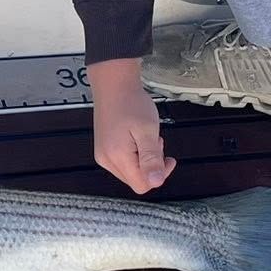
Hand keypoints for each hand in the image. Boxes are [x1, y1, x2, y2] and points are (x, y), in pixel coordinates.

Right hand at [88, 59, 175, 193]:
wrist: (114, 85)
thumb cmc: (131, 103)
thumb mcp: (148, 130)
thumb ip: (151, 158)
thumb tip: (156, 182)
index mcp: (117, 157)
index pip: (142, 185)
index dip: (158, 175)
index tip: (167, 157)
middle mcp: (106, 160)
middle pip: (136, 180)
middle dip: (151, 165)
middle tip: (155, 142)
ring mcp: (103, 155)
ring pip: (131, 172)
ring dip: (144, 159)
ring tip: (145, 137)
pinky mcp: (104, 150)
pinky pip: (124, 163)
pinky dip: (135, 154)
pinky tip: (137, 138)